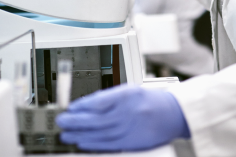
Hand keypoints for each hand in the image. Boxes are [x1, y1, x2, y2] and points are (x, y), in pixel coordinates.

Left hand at [56, 85, 190, 151]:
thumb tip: (87, 105)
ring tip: (66, 134)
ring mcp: (130, 128)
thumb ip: (109, 97)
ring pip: (99, 133)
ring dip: (80, 134)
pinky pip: (109, 144)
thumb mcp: (130, 90)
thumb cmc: (151, 100)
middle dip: (75, 120)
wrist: (174, 113)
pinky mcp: (132, 142)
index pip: (99, 101)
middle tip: (61, 121)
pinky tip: (82, 142)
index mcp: (127, 95)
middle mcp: (128, 112)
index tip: (70, 107)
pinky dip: (93, 144)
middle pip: (96, 118)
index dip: (81, 105)